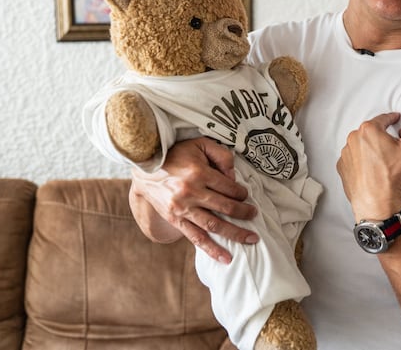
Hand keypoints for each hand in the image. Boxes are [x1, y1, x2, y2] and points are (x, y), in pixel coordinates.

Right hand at [130, 137, 258, 263]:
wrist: (145, 169)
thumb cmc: (176, 155)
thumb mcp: (200, 144)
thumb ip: (221, 155)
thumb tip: (234, 177)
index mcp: (199, 172)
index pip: (229, 187)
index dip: (242, 193)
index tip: (246, 196)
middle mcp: (191, 192)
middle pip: (225, 207)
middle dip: (244, 213)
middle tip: (255, 216)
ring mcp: (183, 208)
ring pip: (214, 225)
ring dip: (235, 234)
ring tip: (251, 240)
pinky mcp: (175, 219)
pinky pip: (195, 237)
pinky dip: (211, 249)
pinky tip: (225, 258)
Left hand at [337, 112, 400, 220]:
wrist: (377, 201)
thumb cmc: (391, 175)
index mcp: (369, 130)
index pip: (383, 119)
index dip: (392, 118)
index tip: (395, 118)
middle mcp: (353, 139)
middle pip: (371, 133)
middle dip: (381, 137)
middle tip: (392, 149)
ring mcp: (346, 154)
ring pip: (361, 145)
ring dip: (370, 150)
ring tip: (382, 163)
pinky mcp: (342, 168)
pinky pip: (354, 159)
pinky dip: (362, 162)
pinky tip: (371, 170)